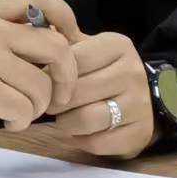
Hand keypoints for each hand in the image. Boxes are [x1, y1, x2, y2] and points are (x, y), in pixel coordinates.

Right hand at [0, 0, 81, 145]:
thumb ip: (12, 34)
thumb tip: (68, 40)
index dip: (65, 16)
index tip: (71, 40)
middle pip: (55, 46)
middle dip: (67, 76)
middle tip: (59, 95)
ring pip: (42, 85)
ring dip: (38, 107)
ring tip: (20, 111)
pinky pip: (25, 108)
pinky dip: (21, 121)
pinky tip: (7, 120)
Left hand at [53, 31, 154, 159]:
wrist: (146, 97)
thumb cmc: (104, 71)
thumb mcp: (88, 48)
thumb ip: (61, 43)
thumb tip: (29, 34)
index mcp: (118, 46)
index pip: (72, 60)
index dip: (50, 74)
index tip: (43, 81)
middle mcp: (133, 72)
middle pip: (76, 92)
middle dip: (55, 102)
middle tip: (49, 104)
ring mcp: (140, 104)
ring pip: (85, 119)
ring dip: (66, 123)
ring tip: (64, 118)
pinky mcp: (139, 133)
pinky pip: (97, 143)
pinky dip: (81, 140)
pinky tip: (81, 132)